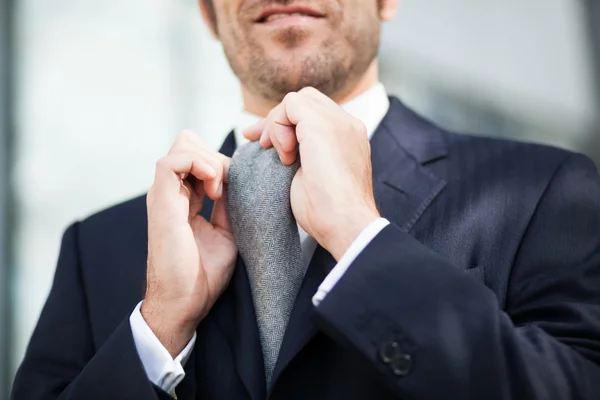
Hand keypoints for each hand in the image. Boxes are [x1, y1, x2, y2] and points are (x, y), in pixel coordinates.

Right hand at [142, 130, 236, 356]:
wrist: (186, 301)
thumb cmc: (203, 274)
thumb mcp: (226, 231)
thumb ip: (228, 204)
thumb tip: (239, 181)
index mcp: (184, 197)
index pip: (199, 157)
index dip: (222, 162)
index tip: (238, 186)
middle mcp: (171, 191)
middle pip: (189, 143)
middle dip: (215, 155)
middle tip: (226, 185)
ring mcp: (164, 194)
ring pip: (183, 145)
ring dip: (210, 160)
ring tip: (219, 189)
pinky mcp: (161, 201)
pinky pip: (172, 161)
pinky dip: (198, 165)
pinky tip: (213, 188)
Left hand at [243, 87, 379, 260]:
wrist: (345, 225)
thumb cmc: (328, 213)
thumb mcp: (314, 176)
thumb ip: (303, 156)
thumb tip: (277, 146)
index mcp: (348, 138)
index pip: (315, 113)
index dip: (286, 124)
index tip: (266, 145)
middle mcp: (348, 125)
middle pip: (305, 100)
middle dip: (278, 119)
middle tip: (263, 145)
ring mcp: (338, 122)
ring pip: (297, 100)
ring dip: (278, 125)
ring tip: (281, 157)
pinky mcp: (322, 125)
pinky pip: (290, 105)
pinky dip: (278, 127)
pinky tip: (284, 155)